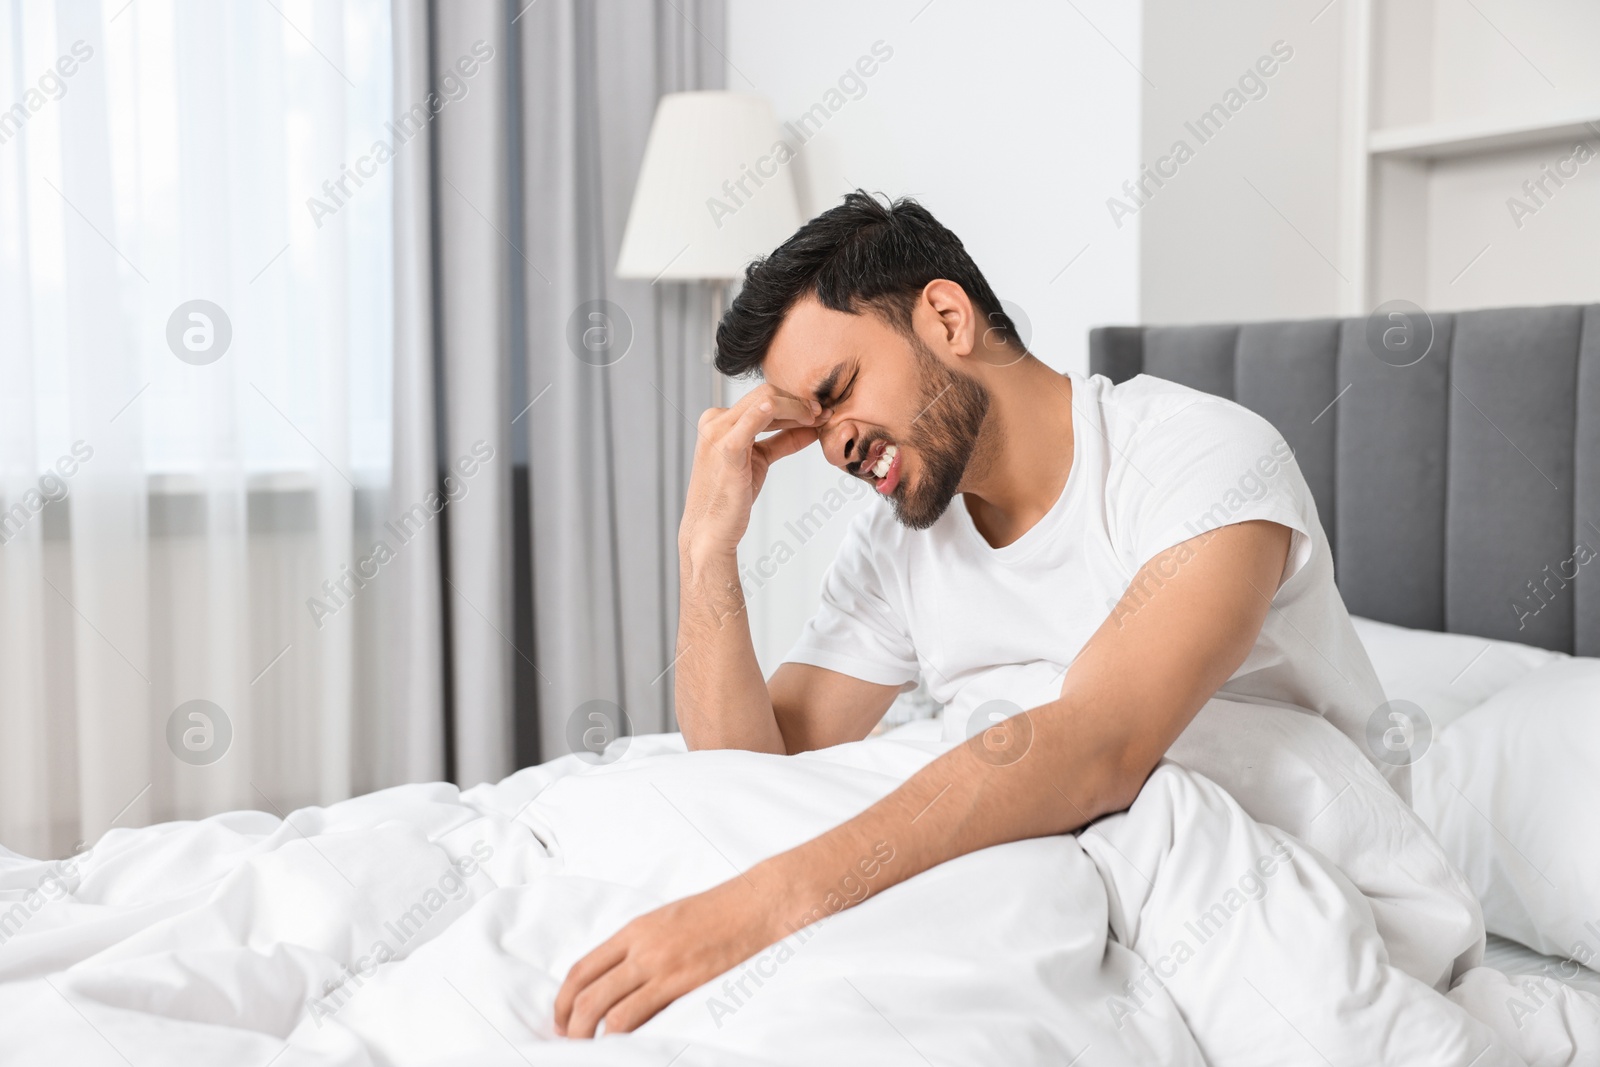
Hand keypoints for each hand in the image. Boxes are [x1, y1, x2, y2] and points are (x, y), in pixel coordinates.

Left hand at [554, 875, 784, 1037]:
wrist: (757, 904)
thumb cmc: (719, 914)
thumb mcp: (668, 921)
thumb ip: (642, 947)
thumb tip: (619, 982)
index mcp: (635, 930)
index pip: (582, 968)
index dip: (564, 999)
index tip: (562, 1019)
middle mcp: (641, 948)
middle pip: (586, 992)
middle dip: (570, 1024)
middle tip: (569, 1042)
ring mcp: (661, 966)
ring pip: (606, 1011)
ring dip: (590, 1036)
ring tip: (590, 1051)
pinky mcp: (683, 983)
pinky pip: (638, 1016)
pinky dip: (623, 1036)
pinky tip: (624, 1045)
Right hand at [679, 384, 827, 556]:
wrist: (711, 530)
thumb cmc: (731, 498)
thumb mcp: (760, 461)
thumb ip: (782, 441)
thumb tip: (811, 429)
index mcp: (718, 420)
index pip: (762, 398)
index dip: (794, 402)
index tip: (818, 412)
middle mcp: (715, 420)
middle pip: (766, 393)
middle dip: (799, 402)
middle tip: (824, 413)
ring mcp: (718, 432)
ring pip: (767, 399)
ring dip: (799, 407)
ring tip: (819, 419)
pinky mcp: (728, 448)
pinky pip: (757, 417)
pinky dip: (784, 412)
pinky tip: (806, 420)